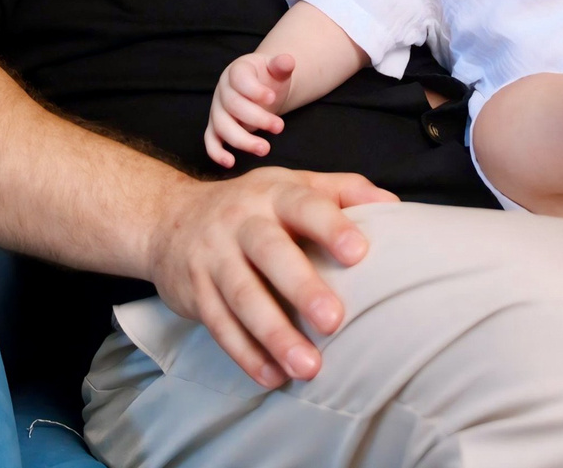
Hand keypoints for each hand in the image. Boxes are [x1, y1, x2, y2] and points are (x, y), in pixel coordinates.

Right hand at [147, 167, 396, 387]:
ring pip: (243, 298)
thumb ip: (342, 190)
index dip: (331, 226)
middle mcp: (240, 222)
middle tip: (334, 321)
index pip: (305, 205)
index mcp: (274, 193)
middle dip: (301, 287)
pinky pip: (220, 327)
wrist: (168, 220)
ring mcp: (213, 258)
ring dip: (275, 335)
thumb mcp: (292, 185)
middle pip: (269, 253)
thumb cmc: (252, 206)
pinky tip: (273, 376)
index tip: (360, 252)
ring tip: (309, 367)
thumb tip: (394, 202)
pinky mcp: (195, 294)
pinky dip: (246, 355)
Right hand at [205, 53, 296, 167]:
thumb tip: (288, 60)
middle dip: (256, 118)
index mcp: (236, 71)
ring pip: (222, 126)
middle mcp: (223, 90)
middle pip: (233, 105)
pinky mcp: (216, 127)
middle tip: (279, 127)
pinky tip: (230, 162)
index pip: (239, 80)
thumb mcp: (277, 69)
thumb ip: (281, 65)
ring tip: (265, 149)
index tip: (272, 98)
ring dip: (242, 139)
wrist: (261, 89)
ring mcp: (217, 109)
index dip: (254, 90)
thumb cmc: (269, 78)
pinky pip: (211, 140)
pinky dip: (216, 153)